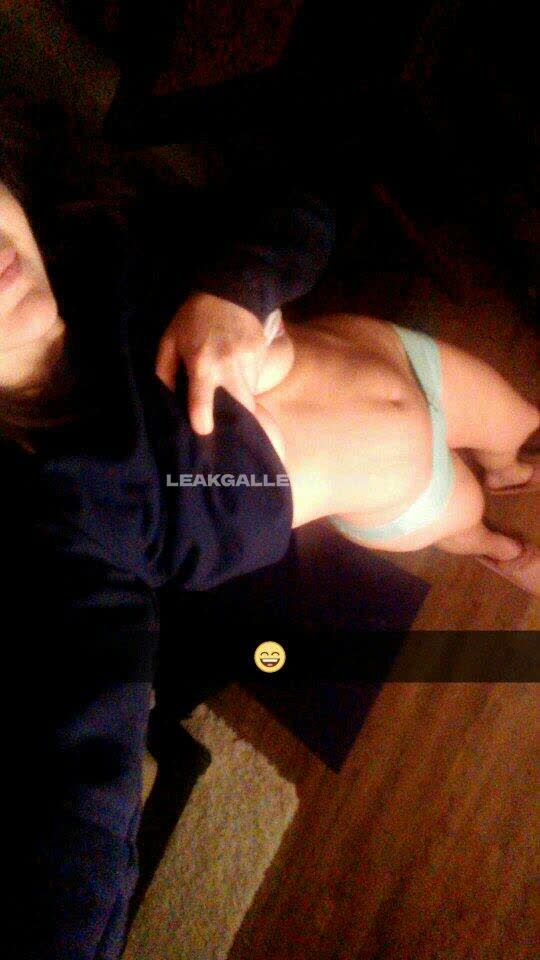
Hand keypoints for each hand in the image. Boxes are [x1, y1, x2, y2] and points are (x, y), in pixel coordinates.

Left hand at [155, 292, 267, 433]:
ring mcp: (250, 361)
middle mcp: (229, 367)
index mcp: (202, 365)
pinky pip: (256, 379)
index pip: (203, 405)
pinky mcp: (263, 355)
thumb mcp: (170, 340)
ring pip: (250, 394)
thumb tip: (166, 401)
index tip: (202, 429)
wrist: (230, 289)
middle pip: (242, 409)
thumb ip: (164, 372)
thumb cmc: (194, 318)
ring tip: (228, 387)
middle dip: (238, 419)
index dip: (202, 424)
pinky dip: (246, 381)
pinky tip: (237, 368)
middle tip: (227, 421)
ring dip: (240, 397)